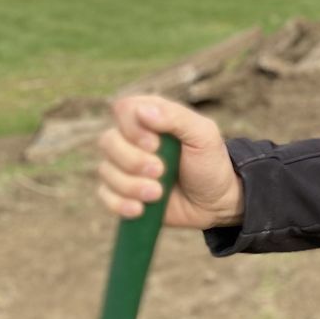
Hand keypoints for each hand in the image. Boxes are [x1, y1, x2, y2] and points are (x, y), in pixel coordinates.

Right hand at [97, 94, 244, 229]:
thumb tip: (142, 111)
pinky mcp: (121, 191)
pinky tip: (140, 209)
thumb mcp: (204, 135)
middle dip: (133, 161)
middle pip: (108, 141)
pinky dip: (120, 204)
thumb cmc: (210, 163)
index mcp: (151, 116)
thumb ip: (176, 118)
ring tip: (159, 194)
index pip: (123, 109)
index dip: (133, 128)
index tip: (155, 145)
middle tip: (161, 171)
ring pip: (106, 171)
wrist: (215, 202)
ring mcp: (124, 166)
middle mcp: (132, 138)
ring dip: (131, 185)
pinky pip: (104, 195)